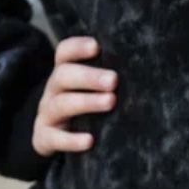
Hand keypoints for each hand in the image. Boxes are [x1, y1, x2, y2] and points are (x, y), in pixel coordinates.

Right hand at [31, 35, 117, 156]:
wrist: (52, 137)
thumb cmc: (82, 106)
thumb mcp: (89, 89)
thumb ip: (107, 80)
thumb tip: (144, 71)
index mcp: (65, 73)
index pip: (64, 53)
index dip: (77, 47)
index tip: (96, 47)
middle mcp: (53, 90)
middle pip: (63, 75)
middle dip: (89, 76)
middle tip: (113, 80)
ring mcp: (47, 114)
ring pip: (61, 104)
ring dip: (86, 102)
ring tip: (110, 101)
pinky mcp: (44, 138)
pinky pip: (54, 138)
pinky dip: (71, 140)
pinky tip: (89, 141)